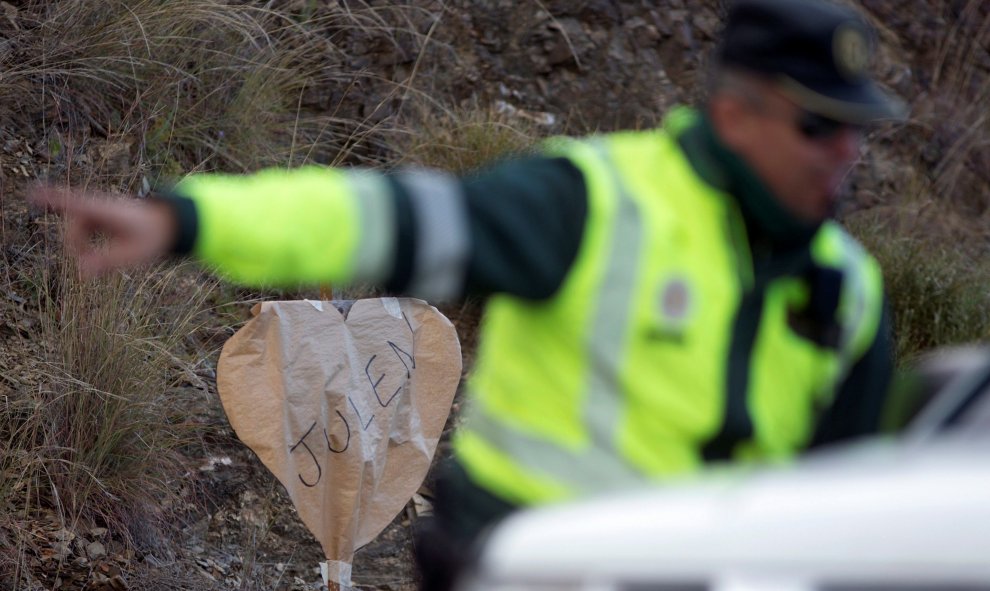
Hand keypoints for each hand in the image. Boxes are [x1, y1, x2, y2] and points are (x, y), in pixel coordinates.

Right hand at [29, 186, 178, 278]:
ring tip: (102, 258)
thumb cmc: (153, 237)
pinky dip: (86, 244)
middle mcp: (98, 207)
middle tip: (91, 264)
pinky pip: (83, 232)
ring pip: (76, 231)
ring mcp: (97, 211)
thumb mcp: (133, 254)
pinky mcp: (98, 216)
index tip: (33, 193)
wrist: (168, 223)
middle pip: (73, 228)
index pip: (74, 204)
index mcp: (105, 211)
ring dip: (82, 246)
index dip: (53, 200)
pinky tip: (89, 254)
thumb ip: (107, 263)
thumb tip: (82, 273)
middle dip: (77, 246)